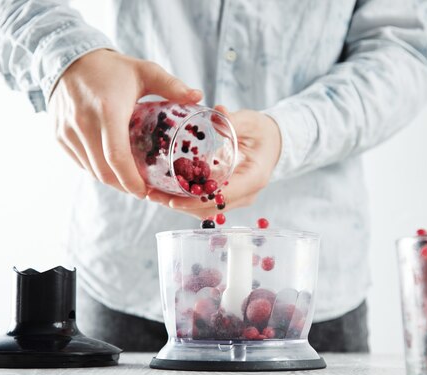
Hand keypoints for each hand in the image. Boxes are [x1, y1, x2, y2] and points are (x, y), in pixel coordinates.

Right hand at [48, 49, 201, 197]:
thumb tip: (199, 97)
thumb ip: (172, 86)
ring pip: (92, 171)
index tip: (145, 191)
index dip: (131, 180)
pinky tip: (112, 167)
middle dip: (125, 186)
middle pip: (104, 171)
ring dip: (112, 180)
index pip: (117, 157)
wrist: (69, 58)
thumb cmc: (112, 68)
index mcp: (107, 111)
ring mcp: (67, 132)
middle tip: (143, 189)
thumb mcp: (144, 71)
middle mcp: (83, 124)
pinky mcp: (59, 136)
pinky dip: (97, 170)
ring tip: (130, 179)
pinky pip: (81, 163)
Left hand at [147, 106, 281, 218]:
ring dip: (180, 205)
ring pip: (205, 210)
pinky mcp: (228, 195)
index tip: (173, 199)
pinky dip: (186, 200)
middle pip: (210, 208)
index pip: (222, 196)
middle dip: (180, 205)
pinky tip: (165, 191)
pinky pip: (205, 203)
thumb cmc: (263, 132)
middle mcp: (246, 194)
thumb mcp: (252, 122)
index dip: (196, 200)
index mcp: (253, 178)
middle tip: (153, 195)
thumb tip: (217, 111)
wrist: (274, 142)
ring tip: (153, 194)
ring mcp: (237, 197)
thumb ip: (234, 119)